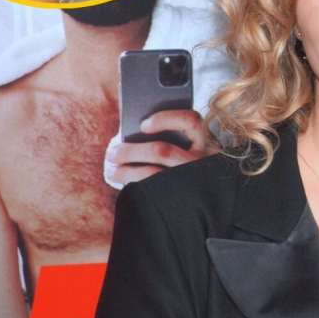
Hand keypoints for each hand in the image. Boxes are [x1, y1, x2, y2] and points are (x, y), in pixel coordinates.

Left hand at [104, 110, 219, 186]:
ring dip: (127, 171)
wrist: (202, 197)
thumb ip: (164, 136)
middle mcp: (204, 160)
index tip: (143, 125)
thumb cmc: (182, 160)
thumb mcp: (183, 146)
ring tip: (112, 170)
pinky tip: (123, 183)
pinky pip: (153, 193)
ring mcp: (194, 181)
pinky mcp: (182, 198)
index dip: (166, 119)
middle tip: (112, 152)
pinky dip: (135, 185)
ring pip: (154, 174)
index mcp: (206, 140)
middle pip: (163, 151)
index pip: (191, 122)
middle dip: (132, 151)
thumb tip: (128, 135)